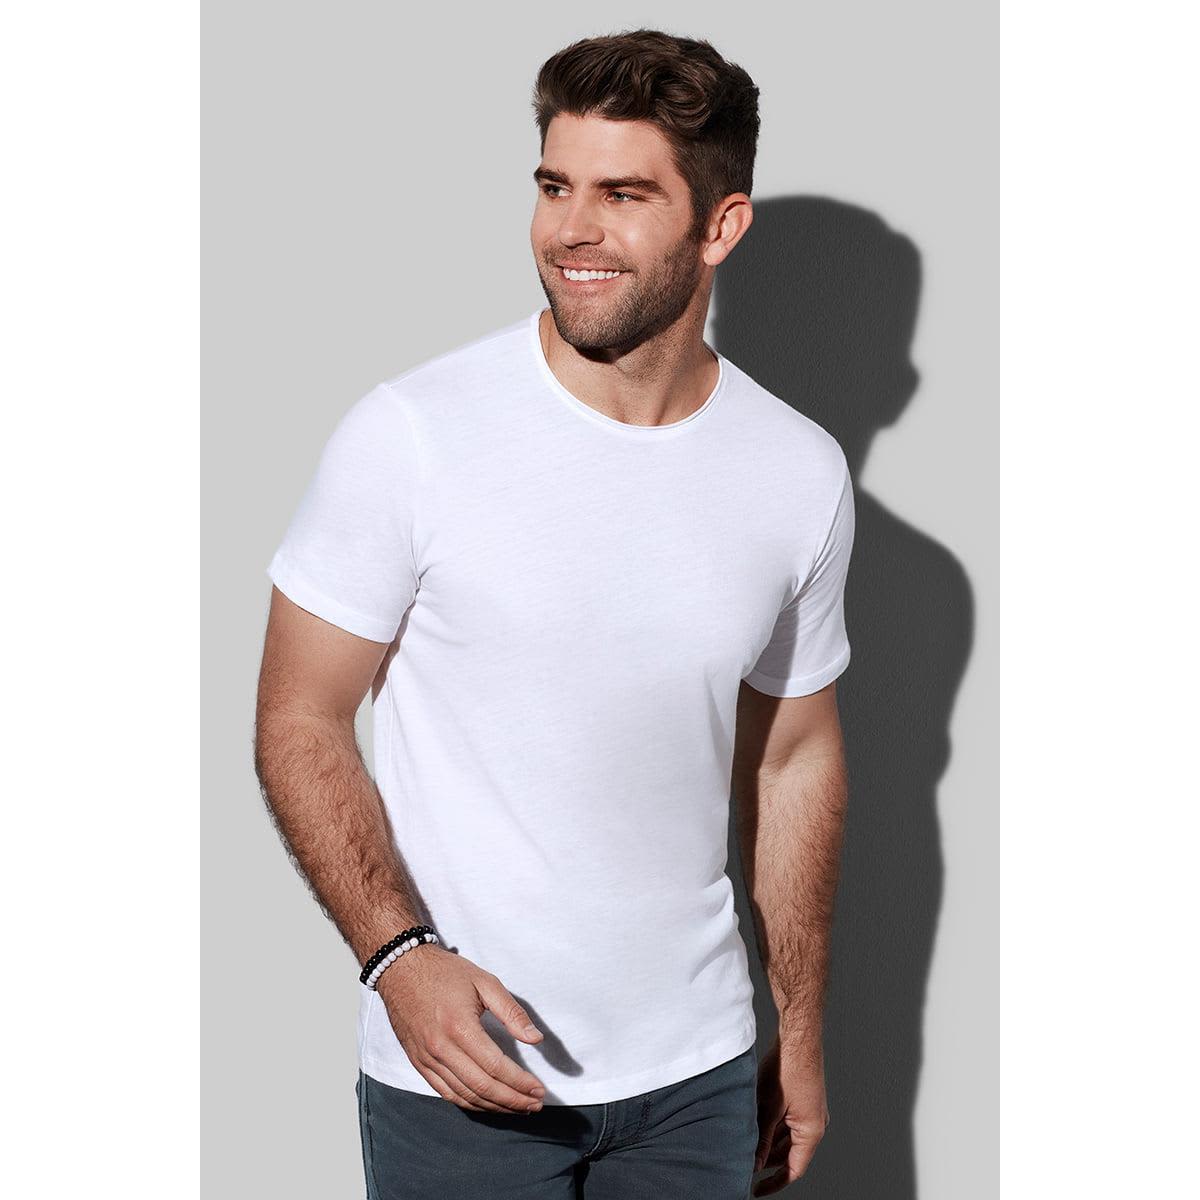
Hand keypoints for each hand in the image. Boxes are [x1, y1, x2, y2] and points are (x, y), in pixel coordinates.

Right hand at [375, 943, 547, 1113]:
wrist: (401, 969)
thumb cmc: (445, 972)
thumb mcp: (484, 982)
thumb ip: (512, 1012)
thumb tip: (536, 1039)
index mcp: (460, 1027)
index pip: (496, 1067)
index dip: (520, 1083)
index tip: (539, 1091)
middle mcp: (442, 1048)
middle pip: (482, 1088)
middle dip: (513, 1101)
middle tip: (534, 1105)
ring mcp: (427, 1059)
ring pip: (464, 1096)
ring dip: (494, 1107)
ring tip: (517, 1108)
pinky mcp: (419, 1063)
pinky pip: (446, 1093)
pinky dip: (469, 1103)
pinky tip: (487, 1104)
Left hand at [751, 1032, 829, 1195]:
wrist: (797, 1037)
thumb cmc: (788, 1068)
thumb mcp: (769, 1108)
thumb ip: (761, 1138)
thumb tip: (754, 1163)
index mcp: (811, 1131)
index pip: (794, 1169)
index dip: (774, 1182)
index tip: (757, 1190)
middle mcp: (814, 1124)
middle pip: (789, 1153)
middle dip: (767, 1160)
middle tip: (743, 1163)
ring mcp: (808, 1111)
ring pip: (786, 1137)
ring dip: (768, 1142)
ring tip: (744, 1142)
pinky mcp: (802, 1099)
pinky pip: (787, 1121)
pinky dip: (771, 1126)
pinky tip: (753, 1122)